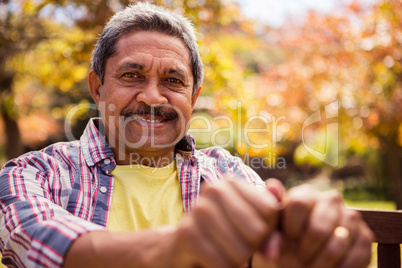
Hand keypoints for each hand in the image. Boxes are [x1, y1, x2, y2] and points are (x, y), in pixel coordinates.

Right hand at [170, 178, 279, 267]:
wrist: (184, 248)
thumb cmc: (225, 235)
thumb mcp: (252, 228)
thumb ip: (270, 233)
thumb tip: (272, 253)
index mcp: (231, 182)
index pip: (270, 210)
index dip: (267, 229)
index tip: (250, 231)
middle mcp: (214, 189)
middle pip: (257, 231)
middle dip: (252, 247)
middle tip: (237, 245)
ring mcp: (199, 209)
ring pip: (241, 251)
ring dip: (237, 261)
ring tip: (225, 253)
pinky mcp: (187, 233)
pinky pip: (222, 264)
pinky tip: (214, 263)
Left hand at [258, 184, 373, 267]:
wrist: (303, 258)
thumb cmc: (284, 241)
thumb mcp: (272, 228)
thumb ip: (271, 209)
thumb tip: (272, 185)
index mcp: (306, 193)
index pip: (298, 204)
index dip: (291, 229)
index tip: (287, 240)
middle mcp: (331, 199)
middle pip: (318, 228)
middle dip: (305, 251)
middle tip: (298, 259)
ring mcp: (351, 216)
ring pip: (336, 244)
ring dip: (321, 262)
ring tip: (310, 265)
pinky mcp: (366, 236)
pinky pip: (356, 257)